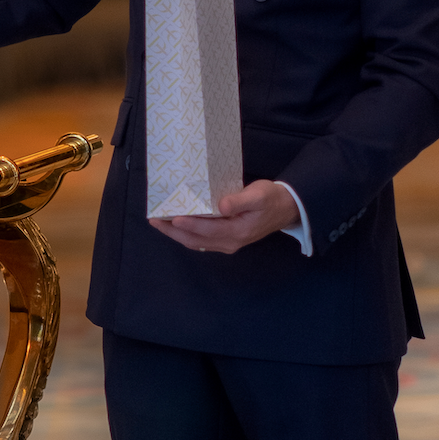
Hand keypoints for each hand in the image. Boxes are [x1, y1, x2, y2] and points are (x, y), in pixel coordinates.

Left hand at [152, 180, 300, 255]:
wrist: (284, 209)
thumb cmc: (270, 199)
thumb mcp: (258, 196)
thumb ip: (240, 201)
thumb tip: (222, 206)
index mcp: (237, 232)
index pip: (207, 230)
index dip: (189, 225)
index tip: (171, 218)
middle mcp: (230, 242)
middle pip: (195, 240)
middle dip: (173, 232)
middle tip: (154, 220)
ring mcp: (227, 243)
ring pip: (196, 242)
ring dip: (176, 234)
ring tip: (159, 222)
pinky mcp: (225, 239)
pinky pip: (201, 240)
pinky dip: (186, 233)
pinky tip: (175, 225)